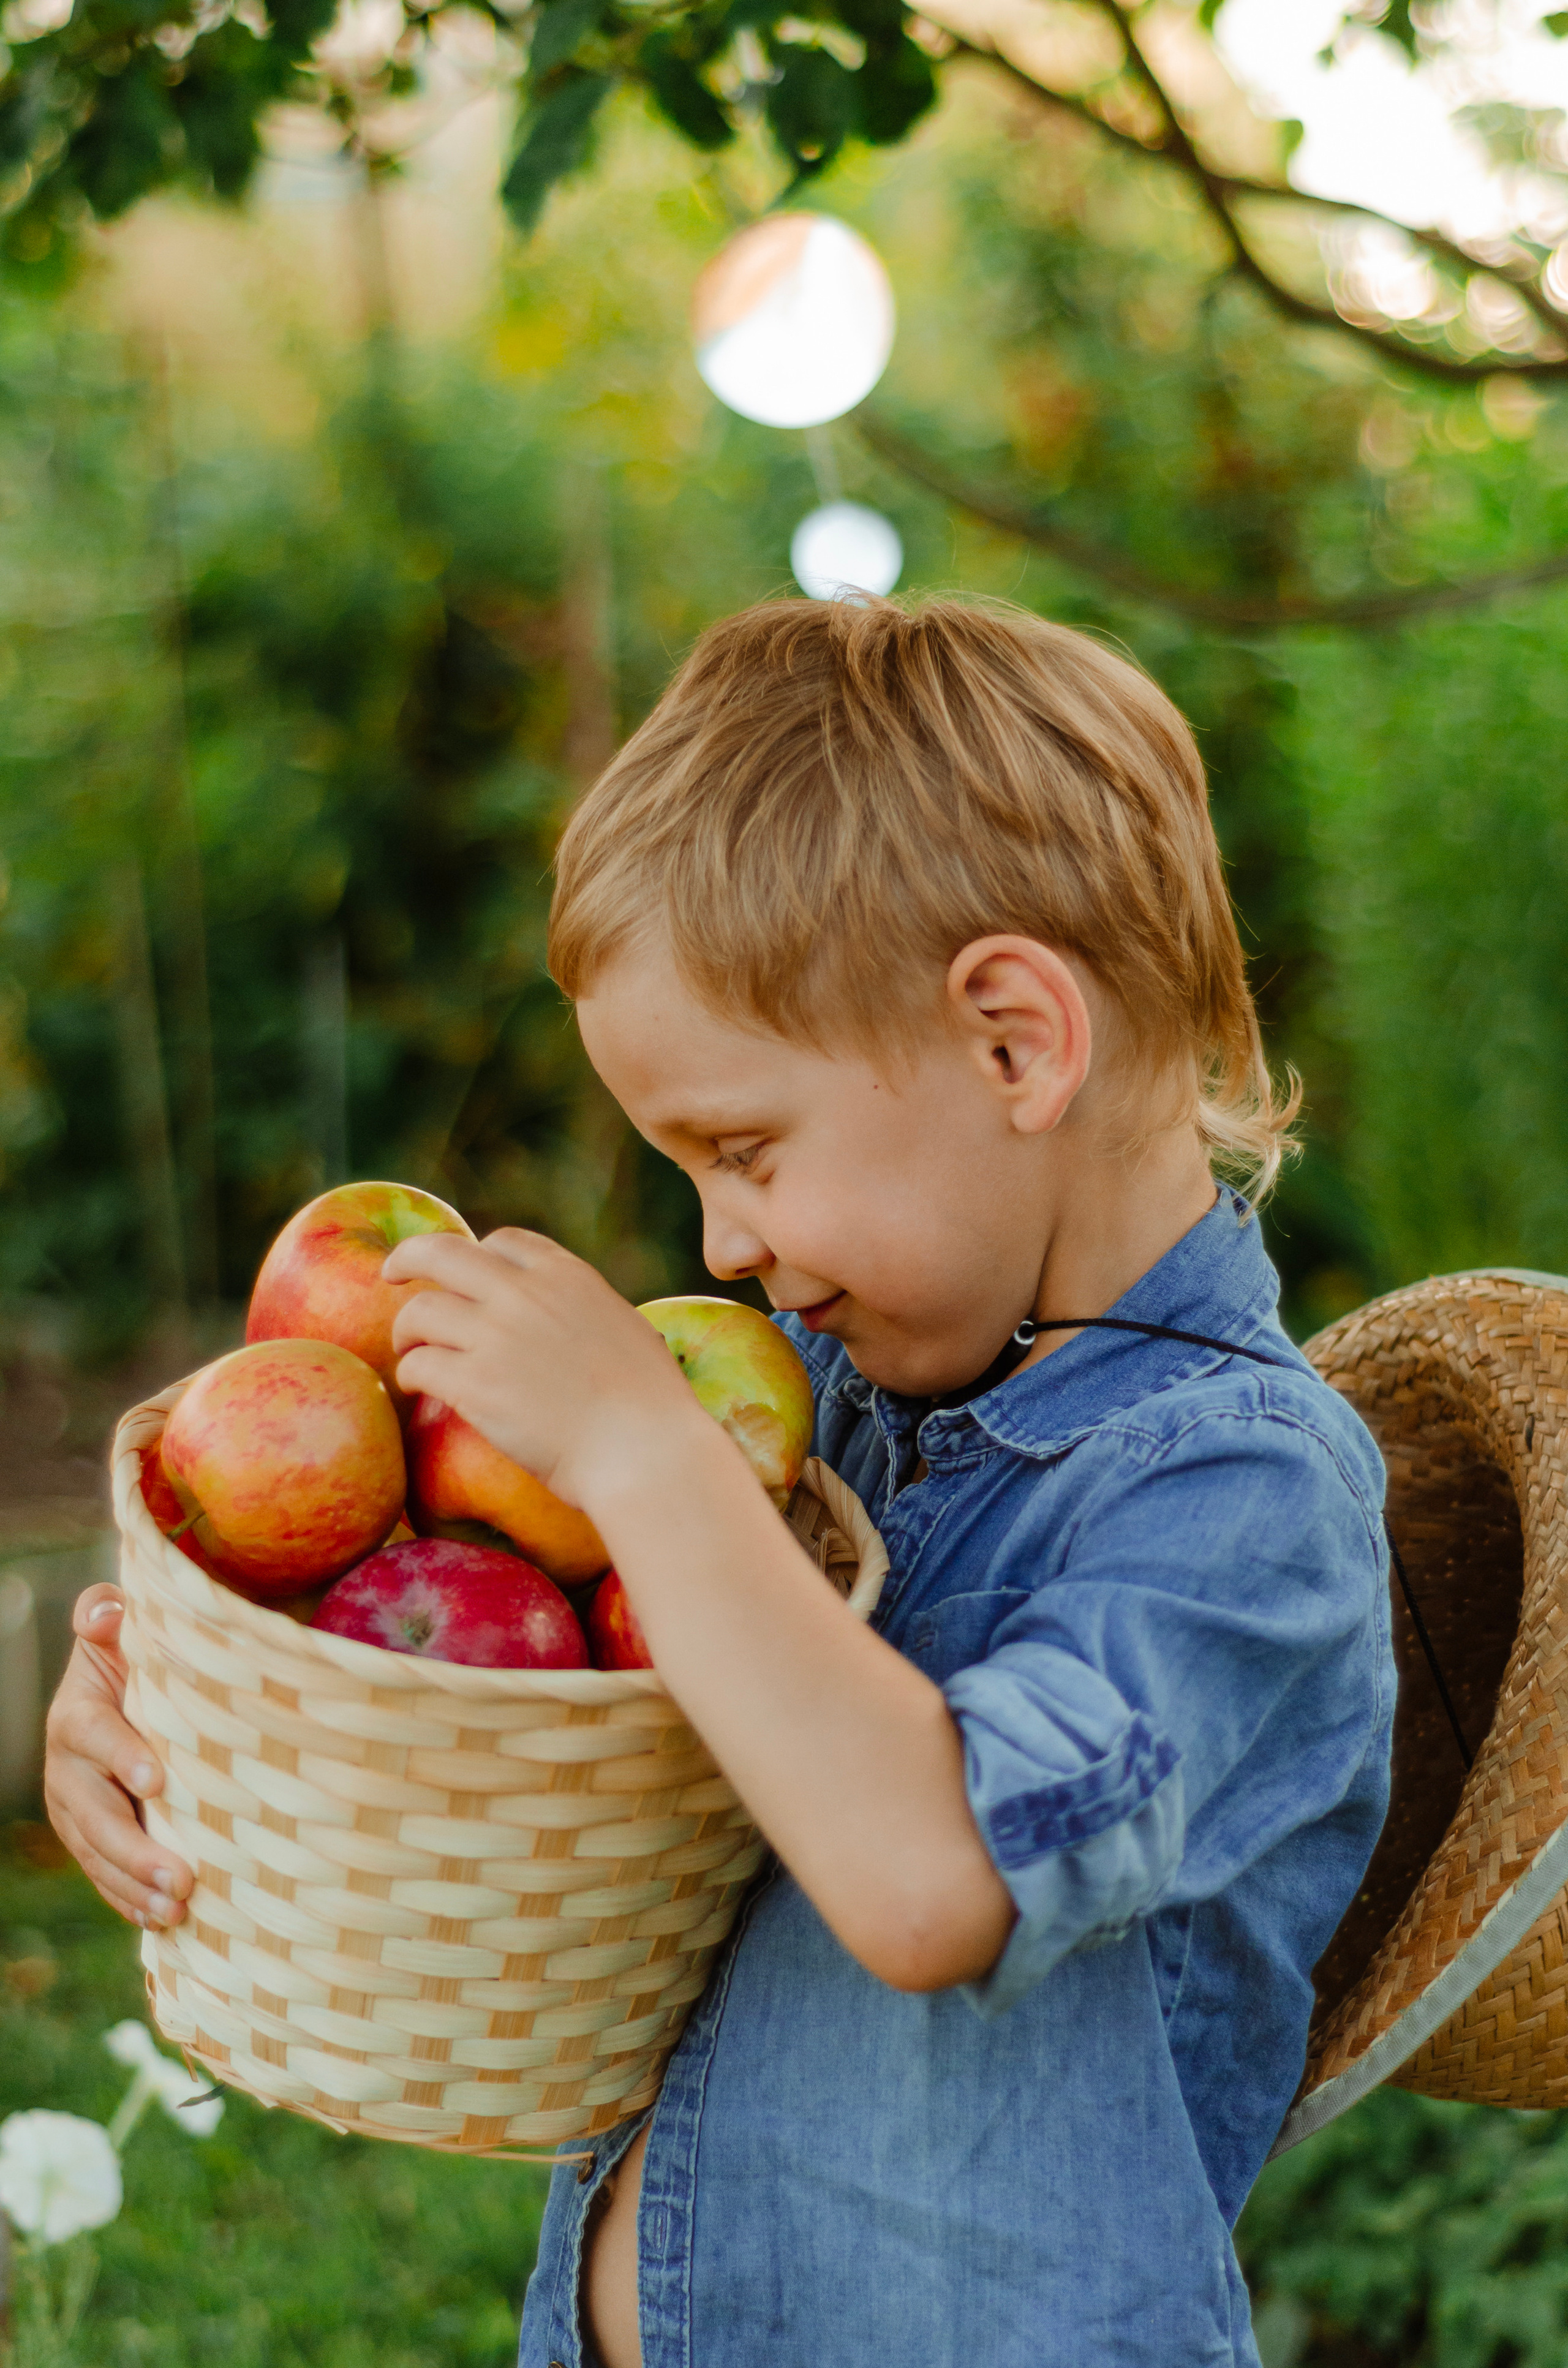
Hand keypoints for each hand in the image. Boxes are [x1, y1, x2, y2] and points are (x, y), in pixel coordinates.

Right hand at [43, 1585, 191, 1929]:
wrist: (124, 1697)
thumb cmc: (135, 1660)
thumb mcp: (124, 1635)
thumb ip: (109, 1617)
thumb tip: (104, 1609)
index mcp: (76, 1716)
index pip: (92, 1736)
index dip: (120, 1756)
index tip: (157, 1779)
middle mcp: (67, 1769)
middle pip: (93, 1813)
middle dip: (134, 1849)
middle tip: (180, 1877)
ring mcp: (75, 1811)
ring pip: (97, 1854)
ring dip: (135, 1886)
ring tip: (177, 1908)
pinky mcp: (89, 1840)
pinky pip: (103, 1876)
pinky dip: (129, 1899)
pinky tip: (162, 1922)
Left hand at [384, 1228, 710, 1514]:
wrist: (643, 1450)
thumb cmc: (651, 1405)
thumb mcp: (627, 1329)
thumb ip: (589, 1312)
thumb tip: (578, 1320)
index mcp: (567, 1276)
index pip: (504, 1243)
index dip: (477, 1254)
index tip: (464, 1273)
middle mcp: (524, 1294)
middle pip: (441, 1253)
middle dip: (408, 1257)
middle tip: (392, 1273)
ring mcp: (495, 1336)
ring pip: (419, 1310)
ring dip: (406, 1329)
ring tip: (409, 1348)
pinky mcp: (474, 1384)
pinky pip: (418, 1364)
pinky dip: (409, 1374)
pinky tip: (415, 1387)